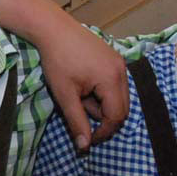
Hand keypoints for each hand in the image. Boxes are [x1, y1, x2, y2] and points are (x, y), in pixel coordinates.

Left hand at [37, 24, 128, 150]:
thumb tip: (84, 146)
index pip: (116, 116)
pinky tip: (83, 84)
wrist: (53, 29)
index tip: (88, 138)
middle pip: (122, 107)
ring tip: (78, 94)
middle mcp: (121, 71)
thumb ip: (77, 121)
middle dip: (103, 117)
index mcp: (111, 79)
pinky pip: (115, 84)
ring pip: (119, 96)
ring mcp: (120, 63)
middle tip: (80, 112)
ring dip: (101, 104)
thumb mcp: (65, 95)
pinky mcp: (114, 58)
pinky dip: (102, 91)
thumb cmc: (57, 61)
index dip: (104, 131)